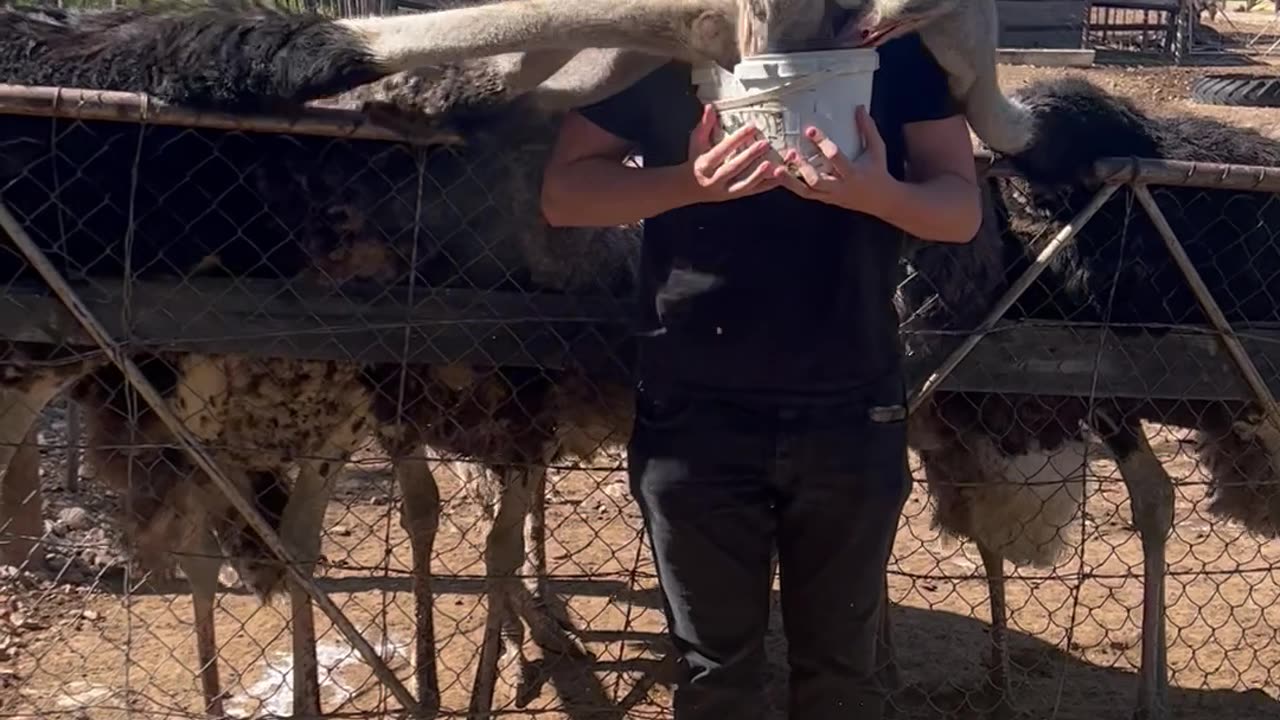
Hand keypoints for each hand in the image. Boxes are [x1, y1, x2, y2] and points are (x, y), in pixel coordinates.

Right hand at [684, 104, 780, 201]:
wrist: (691, 188)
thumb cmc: (696, 160)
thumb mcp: (696, 143)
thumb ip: (704, 125)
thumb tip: (710, 107)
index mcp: (703, 165)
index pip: (721, 151)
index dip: (737, 139)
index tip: (751, 127)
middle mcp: (714, 180)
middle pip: (733, 168)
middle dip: (750, 156)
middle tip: (765, 143)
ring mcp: (726, 190)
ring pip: (744, 183)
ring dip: (759, 174)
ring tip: (772, 163)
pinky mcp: (736, 195)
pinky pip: (753, 191)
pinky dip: (767, 185)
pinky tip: (779, 176)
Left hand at [773, 105, 900, 215]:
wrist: (881, 201)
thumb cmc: (878, 171)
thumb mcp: (877, 149)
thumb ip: (868, 129)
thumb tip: (859, 107)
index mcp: (854, 173)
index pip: (836, 158)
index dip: (822, 143)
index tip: (809, 129)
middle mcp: (840, 187)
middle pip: (817, 180)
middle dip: (803, 167)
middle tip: (791, 152)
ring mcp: (831, 195)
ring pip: (807, 191)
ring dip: (790, 181)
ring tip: (776, 168)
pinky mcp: (824, 199)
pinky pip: (805, 195)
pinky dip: (791, 187)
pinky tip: (779, 176)